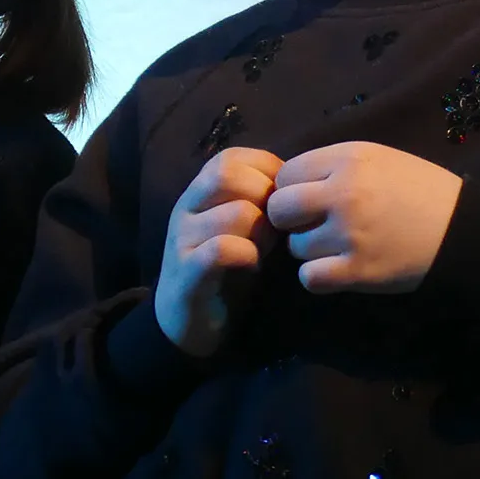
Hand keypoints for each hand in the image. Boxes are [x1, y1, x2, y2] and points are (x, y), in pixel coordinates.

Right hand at [155, 147, 283, 356]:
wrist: (188, 320)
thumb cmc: (226, 269)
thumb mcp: (242, 227)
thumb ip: (259, 202)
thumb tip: (296, 185)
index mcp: (199, 193)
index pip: (231, 158)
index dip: (265, 173)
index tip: (281, 201)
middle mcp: (186, 208)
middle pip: (227, 174)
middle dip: (265, 197)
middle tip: (277, 226)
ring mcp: (183, 239)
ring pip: (235, 213)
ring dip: (262, 232)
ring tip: (266, 250)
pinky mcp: (187, 273)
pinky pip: (222, 250)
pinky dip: (247, 255)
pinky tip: (252, 267)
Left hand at [266, 141, 462, 293]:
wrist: (465, 230)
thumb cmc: (419, 191)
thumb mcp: (376, 159)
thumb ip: (332, 165)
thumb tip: (286, 182)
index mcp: (348, 159)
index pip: (285, 174)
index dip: (292, 189)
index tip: (309, 199)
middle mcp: (344, 193)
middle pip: (279, 210)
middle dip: (290, 220)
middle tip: (313, 225)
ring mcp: (350, 234)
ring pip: (294, 246)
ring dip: (309, 250)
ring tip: (338, 246)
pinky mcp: (360, 271)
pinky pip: (310, 277)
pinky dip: (318, 277)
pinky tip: (337, 269)